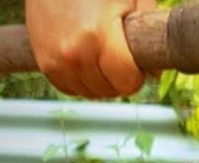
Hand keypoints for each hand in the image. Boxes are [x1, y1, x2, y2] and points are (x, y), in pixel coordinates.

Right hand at [26, 0, 155, 97]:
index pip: (126, 81)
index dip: (137, 76)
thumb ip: (149, 32)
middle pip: (109, 90)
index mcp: (98, 36)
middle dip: (120, 80)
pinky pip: (68, 88)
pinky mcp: (43, 61)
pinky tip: (87, 65)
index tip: (137, 65)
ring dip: (101, 84)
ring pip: (89, 93)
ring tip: (105, 62)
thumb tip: (155, 74)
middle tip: (121, 61)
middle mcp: (74, 53)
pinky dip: (81, 82)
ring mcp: (55, 60)